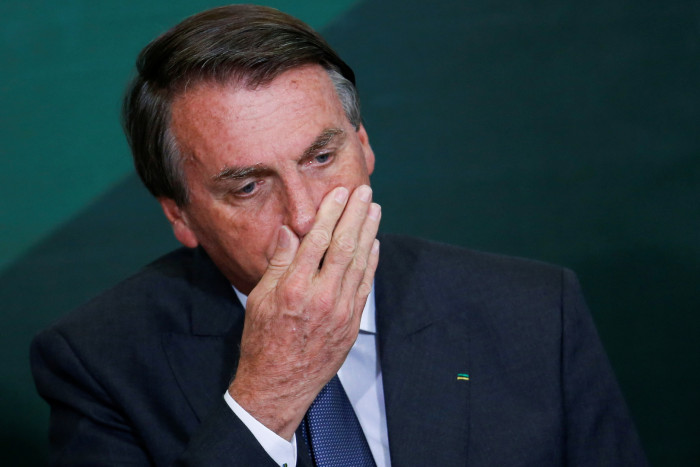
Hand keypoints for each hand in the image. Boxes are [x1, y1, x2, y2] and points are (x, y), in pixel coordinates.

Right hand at [228, 184, 380, 439]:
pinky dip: (371, 262)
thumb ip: (278, 264)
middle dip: (356, 215)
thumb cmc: (262, 341)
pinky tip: (374, 243)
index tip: (339, 193)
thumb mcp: (259, 299)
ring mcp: (341, 312)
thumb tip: (289, 231)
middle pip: (344, 246)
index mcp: (295, 289)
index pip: (318, 240)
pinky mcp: (351, 324)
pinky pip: (365, 286)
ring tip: (375, 210)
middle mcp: (322, 298)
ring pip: (359, 263)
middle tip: (365, 192)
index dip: (331, 213)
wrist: (278, 385)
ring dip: (369, 233)